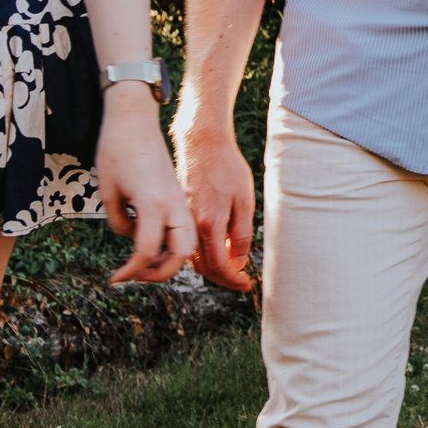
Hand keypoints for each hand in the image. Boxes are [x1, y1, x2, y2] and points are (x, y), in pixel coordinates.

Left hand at [94, 87, 197, 283]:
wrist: (134, 120)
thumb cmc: (116, 151)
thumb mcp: (108, 193)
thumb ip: (119, 223)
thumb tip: (131, 235)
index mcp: (152, 204)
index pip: (146, 251)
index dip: (130, 271)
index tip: (115, 278)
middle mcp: (172, 204)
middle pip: (181, 253)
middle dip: (161, 273)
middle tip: (136, 275)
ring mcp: (178, 199)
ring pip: (187, 241)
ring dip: (169, 259)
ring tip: (145, 262)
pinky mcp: (177, 194)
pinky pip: (183, 227)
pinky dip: (171, 242)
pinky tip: (150, 239)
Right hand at [172, 105, 256, 290]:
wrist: (202, 142)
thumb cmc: (228, 167)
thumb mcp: (244, 200)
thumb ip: (241, 234)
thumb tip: (237, 263)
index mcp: (209, 223)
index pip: (219, 266)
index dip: (234, 280)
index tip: (247, 285)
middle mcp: (191, 225)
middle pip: (204, 267)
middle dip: (223, 279)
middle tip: (241, 282)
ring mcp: (183, 220)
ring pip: (194, 258)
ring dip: (212, 269)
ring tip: (231, 271)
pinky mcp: (180, 214)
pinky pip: (189, 243)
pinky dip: (201, 255)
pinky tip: (216, 252)